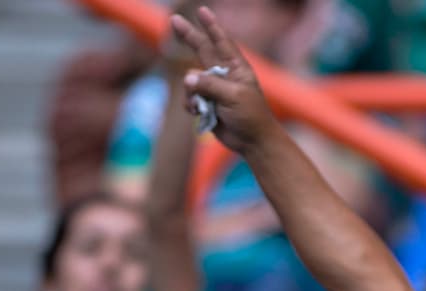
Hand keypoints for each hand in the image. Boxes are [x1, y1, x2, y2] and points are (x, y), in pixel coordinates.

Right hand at [171, 6, 277, 152]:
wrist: (252, 142)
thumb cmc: (251, 116)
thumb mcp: (233, 97)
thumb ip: (210, 85)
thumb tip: (187, 79)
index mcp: (236, 68)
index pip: (222, 42)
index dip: (211, 26)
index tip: (202, 11)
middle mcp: (224, 75)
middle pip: (202, 50)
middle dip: (188, 36)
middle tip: (174, 19)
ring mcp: (214, 89)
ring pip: (191, 81)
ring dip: (193, 94)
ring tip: (203, 107)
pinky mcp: (206, 104)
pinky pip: (190, 98)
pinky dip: (191, 105)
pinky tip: (200, 114)